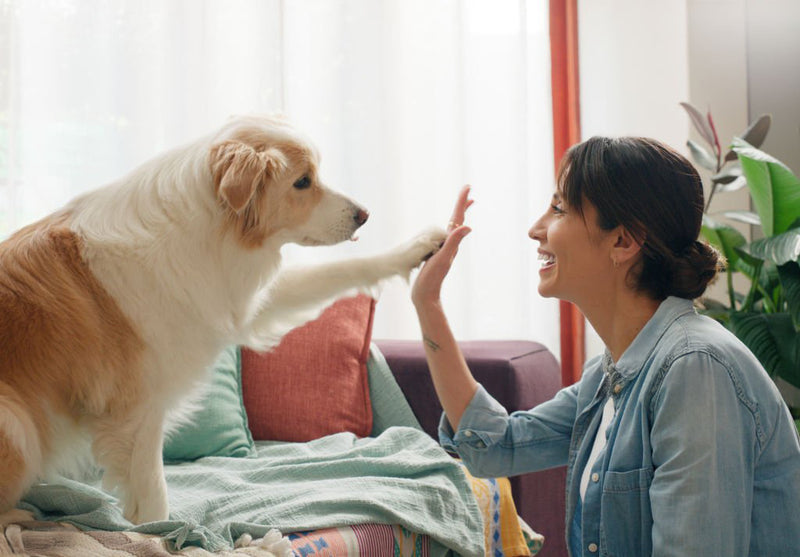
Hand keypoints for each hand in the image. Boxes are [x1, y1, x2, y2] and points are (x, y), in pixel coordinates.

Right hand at [411, 185, 472, 307]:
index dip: (462, 202)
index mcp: (451, 242)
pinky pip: (443, 236)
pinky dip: (447, 228)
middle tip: (468, 190)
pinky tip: (446, 230)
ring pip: (452, 227)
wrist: (425, 295)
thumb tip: (468, 227)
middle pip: (458, 220)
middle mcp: (449, 244)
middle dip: (462, 205)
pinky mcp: (436, 255)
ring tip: (462, 206)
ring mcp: (443, 249)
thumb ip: (454, 242)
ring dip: (457, 215)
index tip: (468, 187)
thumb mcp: (443, 258)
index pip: (458, 218)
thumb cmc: (432, 278)